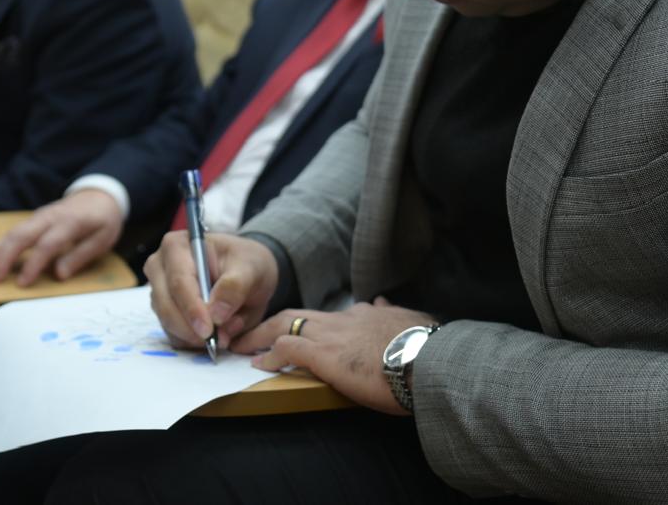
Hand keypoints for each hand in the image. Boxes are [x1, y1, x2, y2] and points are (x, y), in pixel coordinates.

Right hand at [0, 189, 124, 286]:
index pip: (48, 243)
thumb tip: (59, 275)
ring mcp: (39, 216)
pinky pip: (12, 231)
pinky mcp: (33, 219)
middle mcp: (50, 217)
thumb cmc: (103, 220)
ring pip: (12, 232)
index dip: (34, 264)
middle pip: (22, 235)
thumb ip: (81, 256)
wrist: (100, 194)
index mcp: (70, 222)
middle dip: (5, 257)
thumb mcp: (102, 239)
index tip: (22, 283)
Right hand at [143, 231, 278, 349]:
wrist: (247, 274)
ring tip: (226, 334)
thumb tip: (216, 315)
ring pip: (167, 322)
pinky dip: (193, 341)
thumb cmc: (246, 263)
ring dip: (194, 336)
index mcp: (178, 245)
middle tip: (218, 341)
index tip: (209, 330)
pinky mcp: (164, 313)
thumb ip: (235, 287)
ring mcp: (159, 291)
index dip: (192, 308)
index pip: (179, 281)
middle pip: (166, 304)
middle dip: (191, 328)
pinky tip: (215, 335)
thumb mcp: (251, 269)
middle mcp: (160, 267)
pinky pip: (173, 334)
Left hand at [234, 298, 436, 415]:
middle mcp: (343, 319)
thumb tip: (385, 303)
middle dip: (270, 323)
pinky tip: (258, 365)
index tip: (298, 332)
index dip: (308, 325)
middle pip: (296, 314)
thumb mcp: (412, 322)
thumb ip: (393, 315)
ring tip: (240, 345)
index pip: (327, 317)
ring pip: (284, 324)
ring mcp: (331, 334)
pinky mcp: (323, 354)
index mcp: (364, 316)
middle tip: (250, 333)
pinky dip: (269, 355)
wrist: (427, 358)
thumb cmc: (425, 348)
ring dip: (259, 335)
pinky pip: (286, 348)